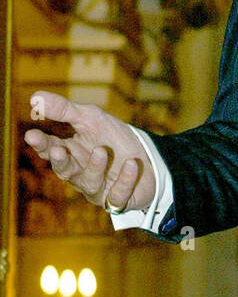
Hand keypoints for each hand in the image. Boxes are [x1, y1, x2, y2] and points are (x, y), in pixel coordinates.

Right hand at [24, 90, 155, 212]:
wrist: (147, 156)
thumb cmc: (113, 137)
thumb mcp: (91, 118)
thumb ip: (64, 110)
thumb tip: (34, 96)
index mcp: (71, 152)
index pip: (50, 149)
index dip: (41, 143)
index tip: (31, 134)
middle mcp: (80, 173)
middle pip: (64, 171)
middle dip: (60, 162)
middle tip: (59, 150)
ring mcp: (97, 189)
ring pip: (89, 184)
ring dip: (95, 168)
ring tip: (101, 150)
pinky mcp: (118, 200)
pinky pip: (117, 195)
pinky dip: (124, 180)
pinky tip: (130, 164)